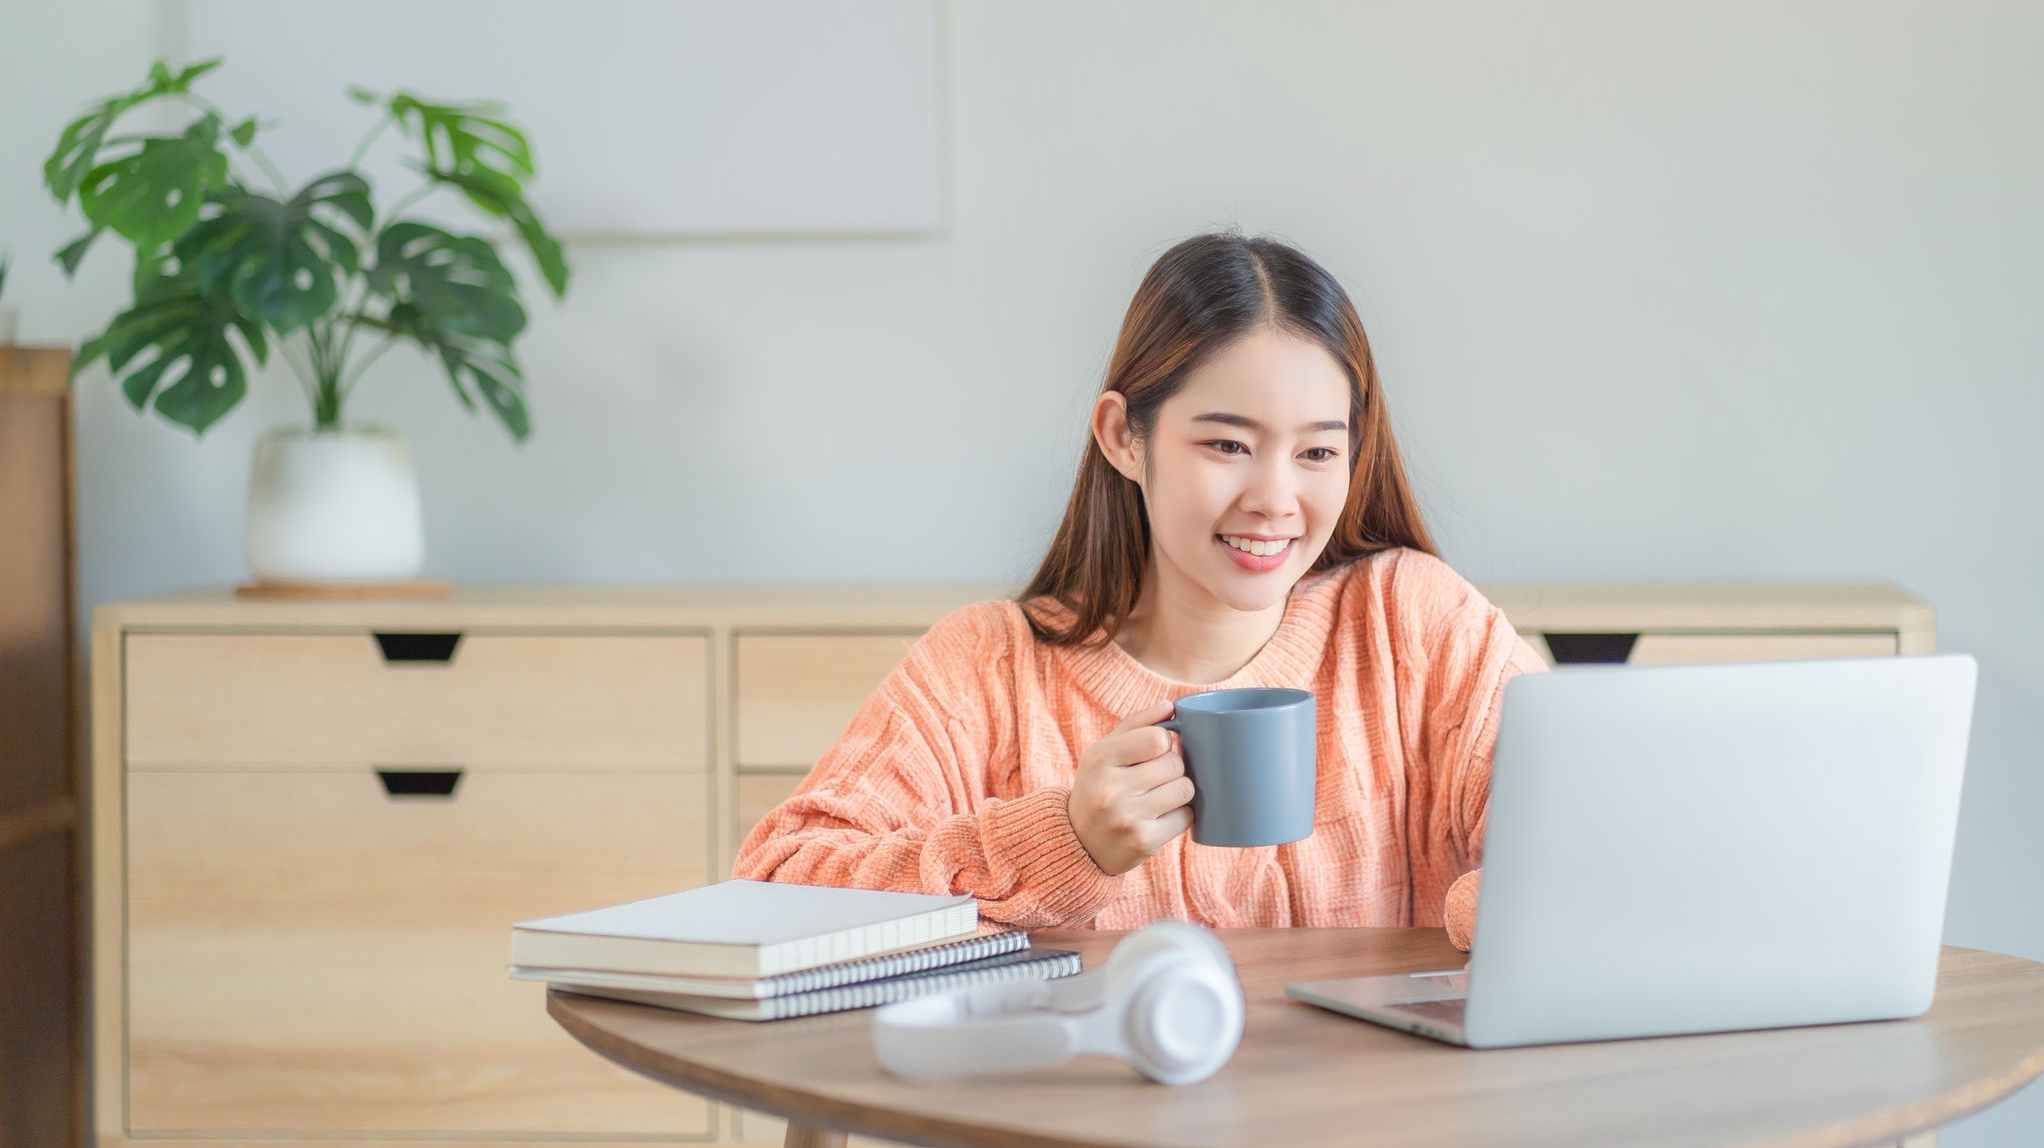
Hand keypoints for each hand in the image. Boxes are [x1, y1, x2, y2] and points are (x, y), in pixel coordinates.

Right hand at [1068, 701, 1196, 875]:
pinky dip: (1179, 815)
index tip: (1154, 752)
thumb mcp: (1104, 752)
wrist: (1079, 842)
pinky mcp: (1144, 842)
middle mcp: (1110, 788)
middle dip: (1172, 769)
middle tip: (1155, 778)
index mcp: (1100, 758)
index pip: (1158, 738)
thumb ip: (1136, 724)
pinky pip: (1186, 817)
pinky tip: (1159, 817)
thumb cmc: (1097, 787)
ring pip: (1185, 789)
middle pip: (1175, 764)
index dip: (1164, 743)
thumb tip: (1170, 706)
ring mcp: (1127, 817)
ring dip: (1179, 791)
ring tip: (1159, 797)